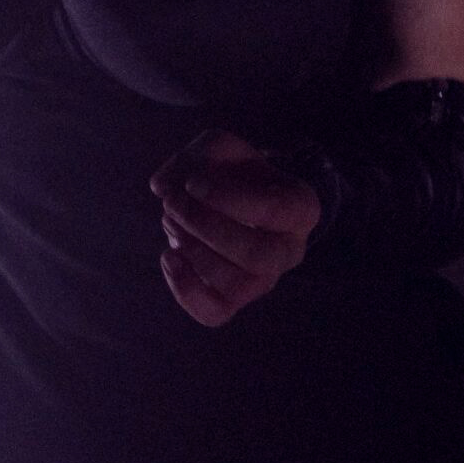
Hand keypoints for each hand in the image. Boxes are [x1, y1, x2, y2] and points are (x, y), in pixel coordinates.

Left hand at [149, 130, 323, 326]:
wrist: (234, 200)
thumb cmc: (232, 173)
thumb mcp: (222, 149)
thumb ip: (195, 157)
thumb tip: (163, 188)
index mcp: (300, 208)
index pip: (274, 211)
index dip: (228, 199)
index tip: (194, 183)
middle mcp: (289, 250)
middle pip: (259, 255)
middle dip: (207, 228)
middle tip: (174, 203)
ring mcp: (263, 280)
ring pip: (237, 285)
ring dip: (194, 251)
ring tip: (172, 222)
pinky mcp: (232, 300)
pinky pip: (215, 313)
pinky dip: (185, 290)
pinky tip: (170, 257)